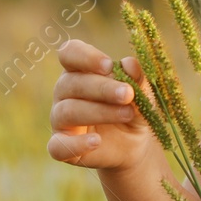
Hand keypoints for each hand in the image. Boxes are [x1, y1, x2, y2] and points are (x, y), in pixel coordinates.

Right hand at [47, 38, 163, 172]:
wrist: (135, 144)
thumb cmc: (133, 110)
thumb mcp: (142, 94)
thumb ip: (137, 79)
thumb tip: (129, 63)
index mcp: (79, 71)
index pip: (69, 54)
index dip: (85, 57)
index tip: (109, 65)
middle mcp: (64, 92)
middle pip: (72, 83)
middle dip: (102, 88)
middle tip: (128, 94)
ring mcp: (59, 120)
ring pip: (67, 111)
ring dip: (99, 112)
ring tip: (127, 114)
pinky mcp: (60, 146)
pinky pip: (58, 146)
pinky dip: (76, 143)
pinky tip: (97, 141)